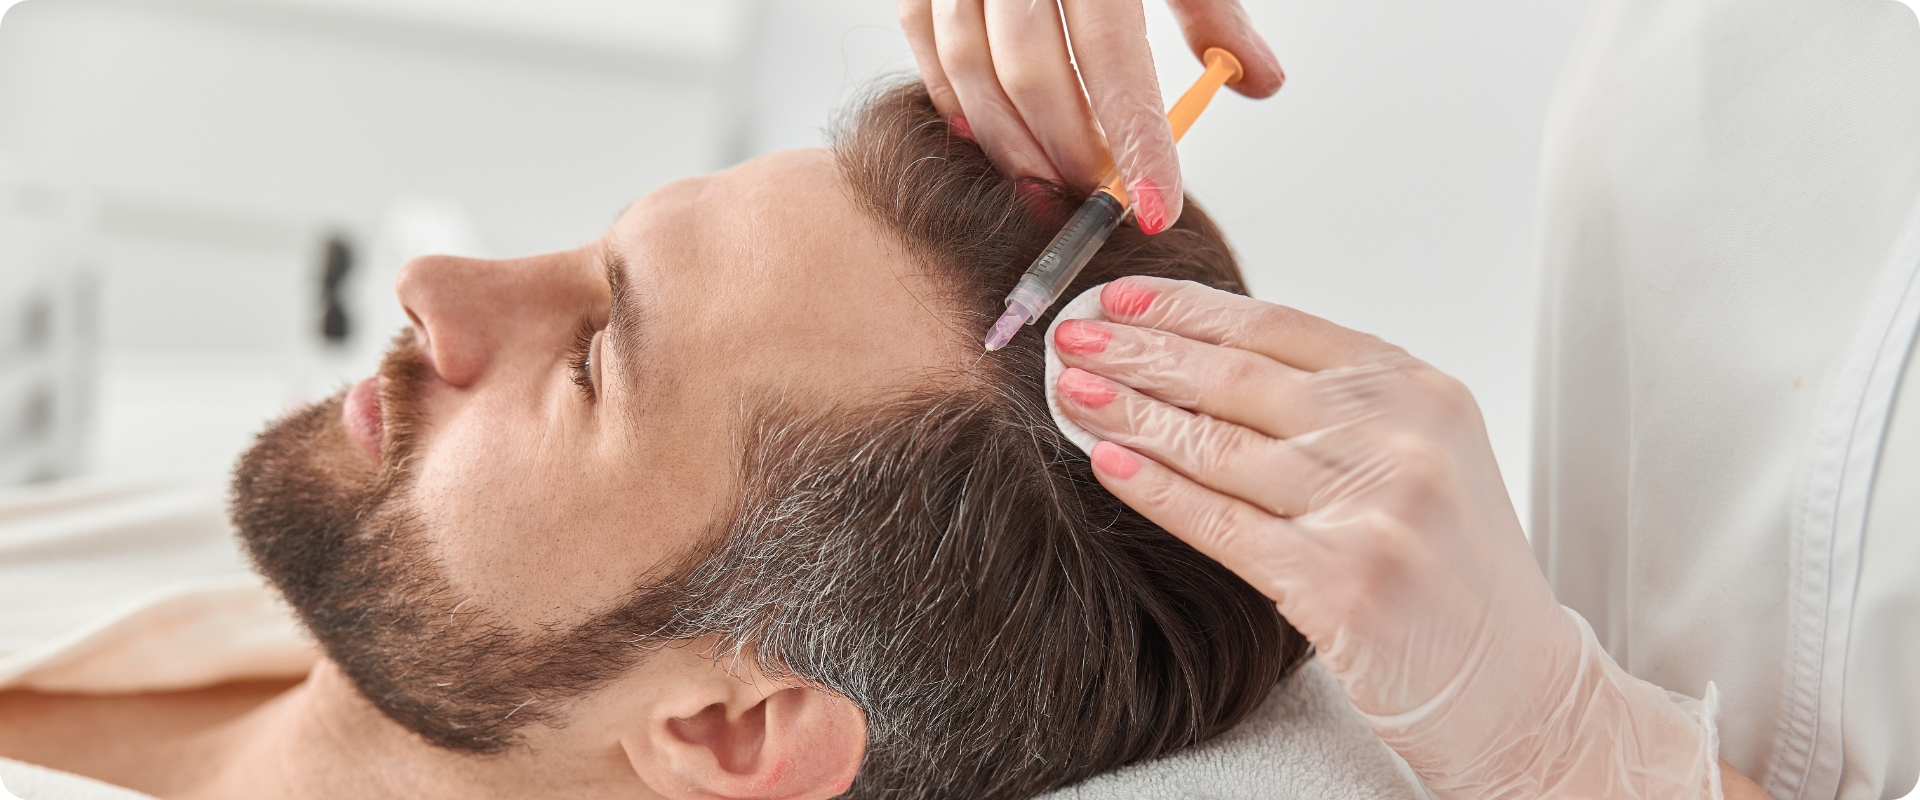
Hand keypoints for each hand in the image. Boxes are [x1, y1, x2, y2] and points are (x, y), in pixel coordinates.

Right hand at [897, 0, 1282, 233]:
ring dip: (1011, 144)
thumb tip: (1257, 81)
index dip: (1135, 139)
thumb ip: (1211, 8)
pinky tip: (995, 136)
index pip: (1113, 55)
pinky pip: (927, 48)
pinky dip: (957, 102)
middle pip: (1031, 74)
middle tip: (1102, 197)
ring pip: (969, 71)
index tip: (1154, 207)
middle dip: (1068, 152)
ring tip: (1053, 181)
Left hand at [1052, 277, 1724, 799]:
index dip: (1188, 308)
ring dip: (1128, 411)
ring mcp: (1375, 508)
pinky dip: (1153, 489)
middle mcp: (1403, 436)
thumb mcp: (1420, 459)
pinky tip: (1106, 461)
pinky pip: (1219, 523)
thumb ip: (1337, 405)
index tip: (1123, 298)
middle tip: (1071, 335)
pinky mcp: (1343, 582)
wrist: (1523, 690)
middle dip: (1140, 351)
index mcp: (1421, 390)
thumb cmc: (1456, 574)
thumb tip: (1203, 357)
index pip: (1279, 327)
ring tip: (1070, 390)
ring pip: (1216, 444)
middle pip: (1236, 377)